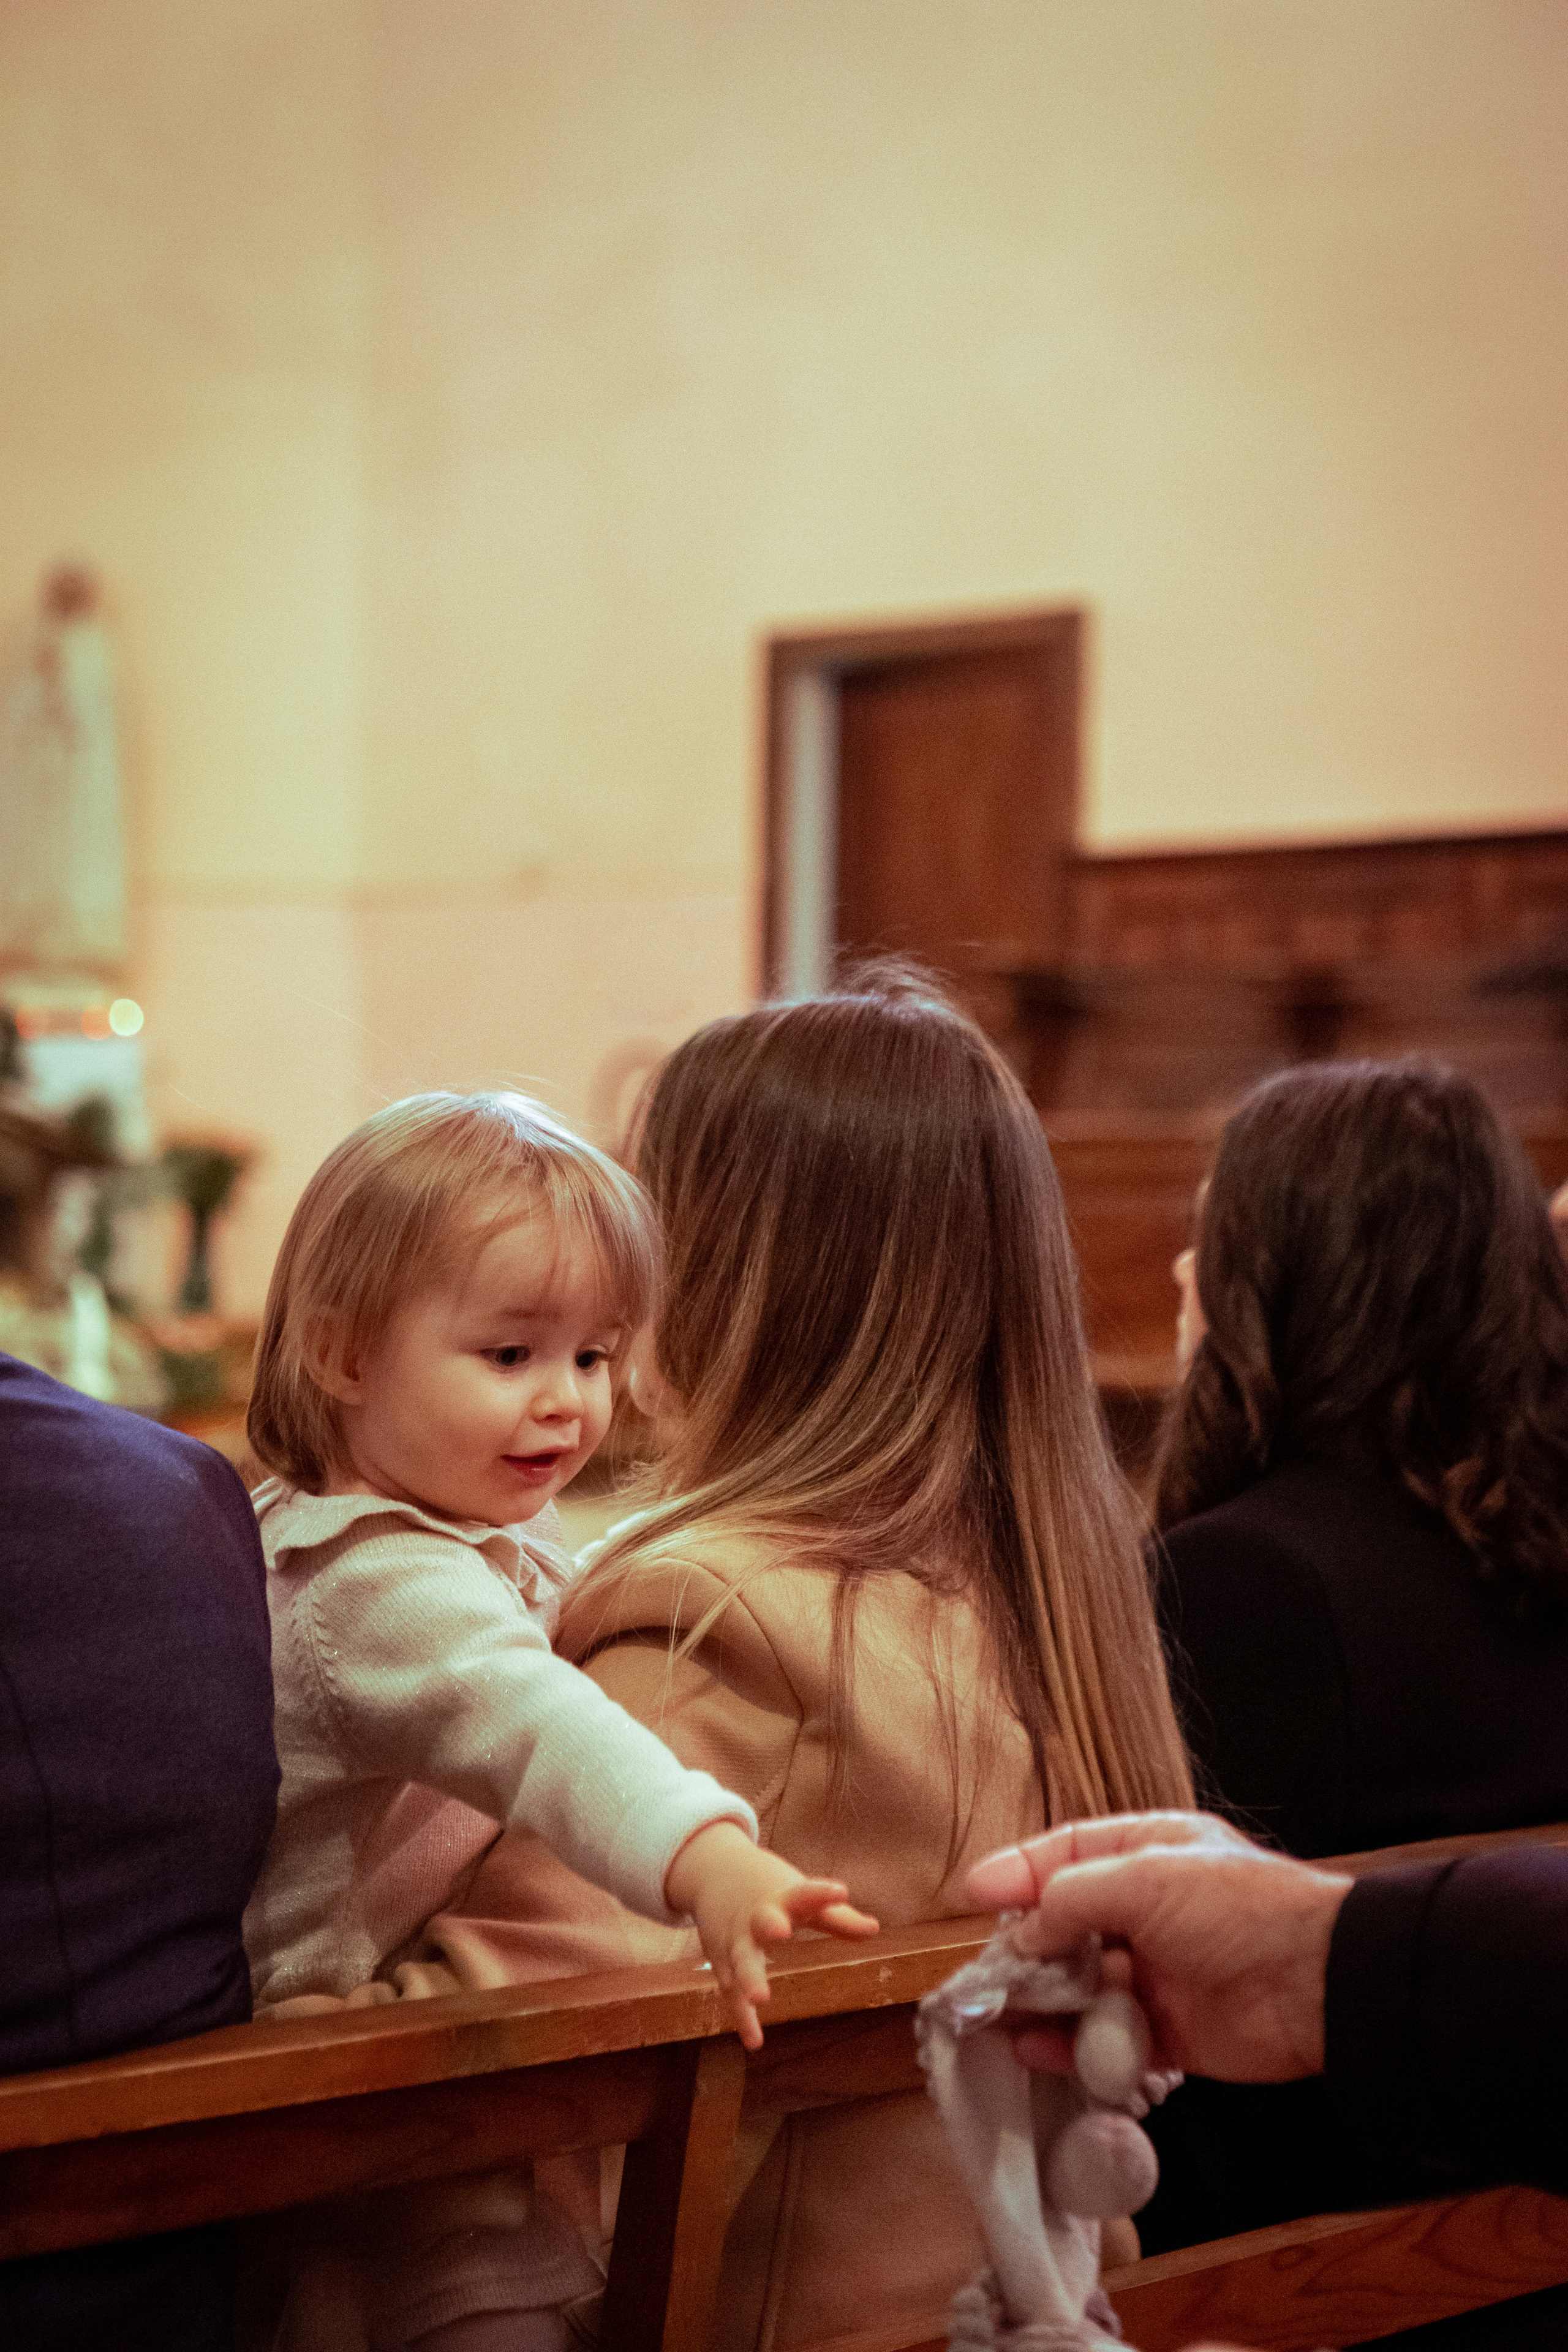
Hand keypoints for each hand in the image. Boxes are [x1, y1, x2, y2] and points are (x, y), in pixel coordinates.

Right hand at [665, 1821, 879, 2048]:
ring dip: (748, 1977)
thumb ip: (836, 1916)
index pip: (804, 1893)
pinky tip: (754, 2041)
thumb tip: (875, 1929)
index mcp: (781, 1897)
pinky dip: (742, 2016)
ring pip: (740, 1959)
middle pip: (762, 1922)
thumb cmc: (768, 1888)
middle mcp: (755, 1917)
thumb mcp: (800, 1895)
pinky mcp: (722, 1961)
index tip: (840, 1891)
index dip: (821, 1894)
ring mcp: (734, 1939)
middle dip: (770, 1926)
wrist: (713, 1872)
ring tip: (761, 1996)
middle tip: (781, 1930)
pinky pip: (731, 1992)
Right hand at [964, 1811, 1350, 2082]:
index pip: (1067, 1854)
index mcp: (1149, 1852)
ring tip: (995, 2016)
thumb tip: (1024, 1934)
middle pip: (1067, 1925)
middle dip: (1024, 1948)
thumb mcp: (1145, 1878)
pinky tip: (1035, 2048)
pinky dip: (1070, 2046)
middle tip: (982, 1971)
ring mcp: (1157, 1974)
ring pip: (1080, 1986)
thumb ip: (1071, 1898)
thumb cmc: (1237, 1909)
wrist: (1316, 1984)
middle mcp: (1148, 1911)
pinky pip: (1105, 2040)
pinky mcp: (1168, 2035)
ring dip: (1039, 2001)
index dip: (1018, 1872)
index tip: (973, 1897)